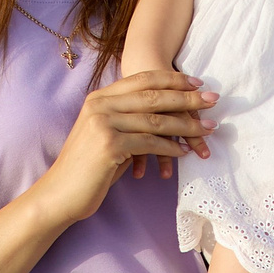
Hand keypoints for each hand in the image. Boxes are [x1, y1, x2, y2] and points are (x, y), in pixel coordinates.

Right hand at [35, 71, 215, 223]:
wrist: (59, 193)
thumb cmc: (86, 169)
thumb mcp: (106, 137)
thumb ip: (127, 123)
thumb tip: (163, 119)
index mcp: (99, 98)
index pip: (142, 80)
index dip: (172, 79)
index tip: (198, 84)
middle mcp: (100, 104)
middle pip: (153, 96)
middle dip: (187, 98)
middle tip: (214, 101)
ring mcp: (104, 123)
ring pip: (156, 119)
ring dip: (186, 125)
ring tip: (208, 129)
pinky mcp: (109, 144)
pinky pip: (150, 142)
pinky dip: (171, 147)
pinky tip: (186, 152)